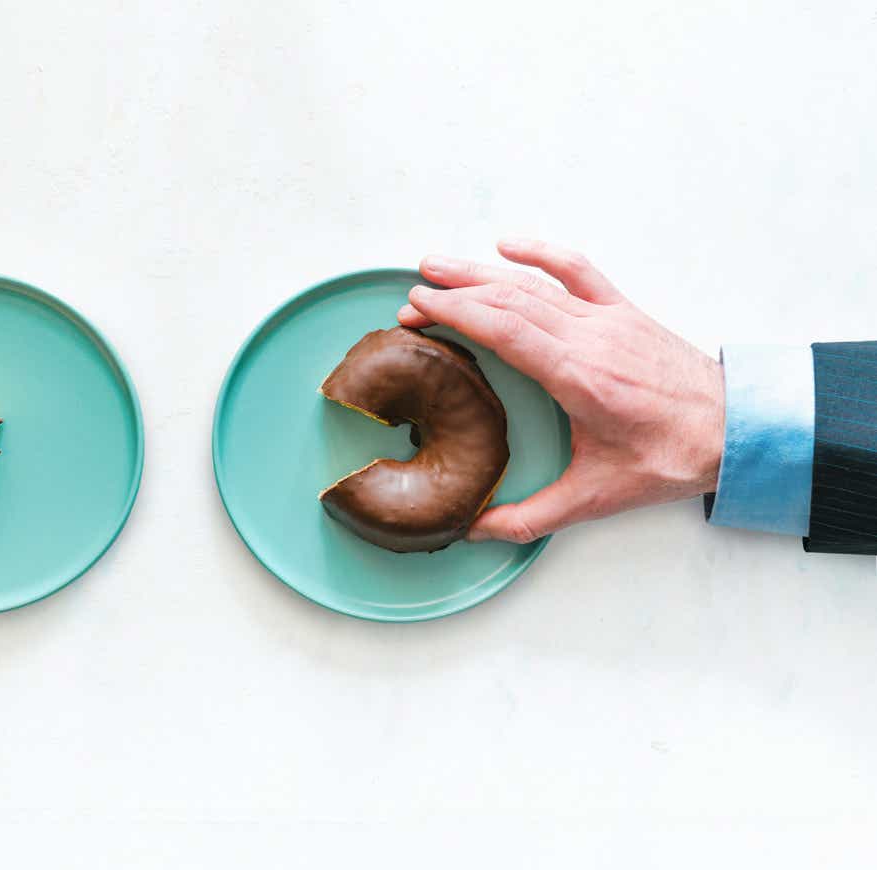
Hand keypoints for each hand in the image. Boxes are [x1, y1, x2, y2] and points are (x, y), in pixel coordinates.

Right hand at [397, 238, 723, 543]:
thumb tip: (475, 530)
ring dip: (481, 271)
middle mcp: (591, 337)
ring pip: (534, 282)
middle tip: (411, 297)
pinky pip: (578, 270)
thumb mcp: (597, 497)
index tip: (417, 308)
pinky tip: (509, 246)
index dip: (456, 313)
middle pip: (509, 299)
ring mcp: (608, 319)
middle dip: (454, 293)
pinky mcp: (623, 312)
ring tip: (437, 265)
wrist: (736, 430)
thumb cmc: (670, 459)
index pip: (505, 329)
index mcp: (580, 376)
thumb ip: (531, 516)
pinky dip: (541, 253)